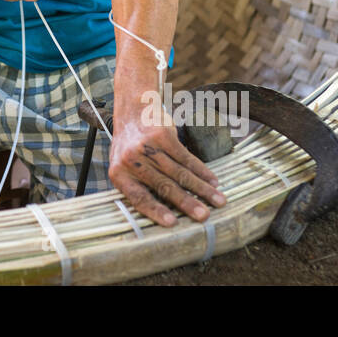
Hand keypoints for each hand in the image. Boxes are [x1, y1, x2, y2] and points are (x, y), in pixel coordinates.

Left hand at [107, 92, 226, 226]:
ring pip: (180, 173)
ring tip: (218, 201)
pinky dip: (202, 171)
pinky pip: (186, 157)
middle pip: (164, 186)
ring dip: (202, 189)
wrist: (132, 113)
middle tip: (204, 216)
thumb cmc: (130, 148)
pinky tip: (212, 181)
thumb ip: (140, 187)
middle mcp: (132, 161)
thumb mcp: (124, 168)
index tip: (172, 223)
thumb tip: (168, 214)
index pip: (139, 197)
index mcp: (119, 174)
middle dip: (187, 203)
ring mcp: (148, 147)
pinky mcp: (163, 136)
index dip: (156, 211)